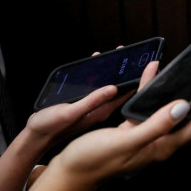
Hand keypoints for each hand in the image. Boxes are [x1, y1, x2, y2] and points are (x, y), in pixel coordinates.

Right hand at [24, 60, 160, 147]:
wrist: (37, 138)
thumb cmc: (55, 128)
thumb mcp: (73, 114)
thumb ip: (93, 102)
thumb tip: (114, 88)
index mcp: (106, 111)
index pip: (133, 93)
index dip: (144, 79)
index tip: (152, 61)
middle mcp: (104, 108)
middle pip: (124, 86)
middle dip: (130, 69)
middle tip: (136, 52)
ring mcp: (96, 107)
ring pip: (112, 83)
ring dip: (115, 69)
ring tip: (118, 53)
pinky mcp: (86, 105)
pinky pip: (99, 85)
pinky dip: (100, 72)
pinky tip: (97, 62)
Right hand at [44, 75, 190, 190]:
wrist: (68, 173)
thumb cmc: (93, 160)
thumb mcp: (126, 140)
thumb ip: (154, 125)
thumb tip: (183, 107)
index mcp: (164, 146)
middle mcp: (161, 142)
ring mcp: (148, 136)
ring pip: (173, 111)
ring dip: (183, 91)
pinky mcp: (134, 131)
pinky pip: (150, 107)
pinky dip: (153, 89)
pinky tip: (152, 73)